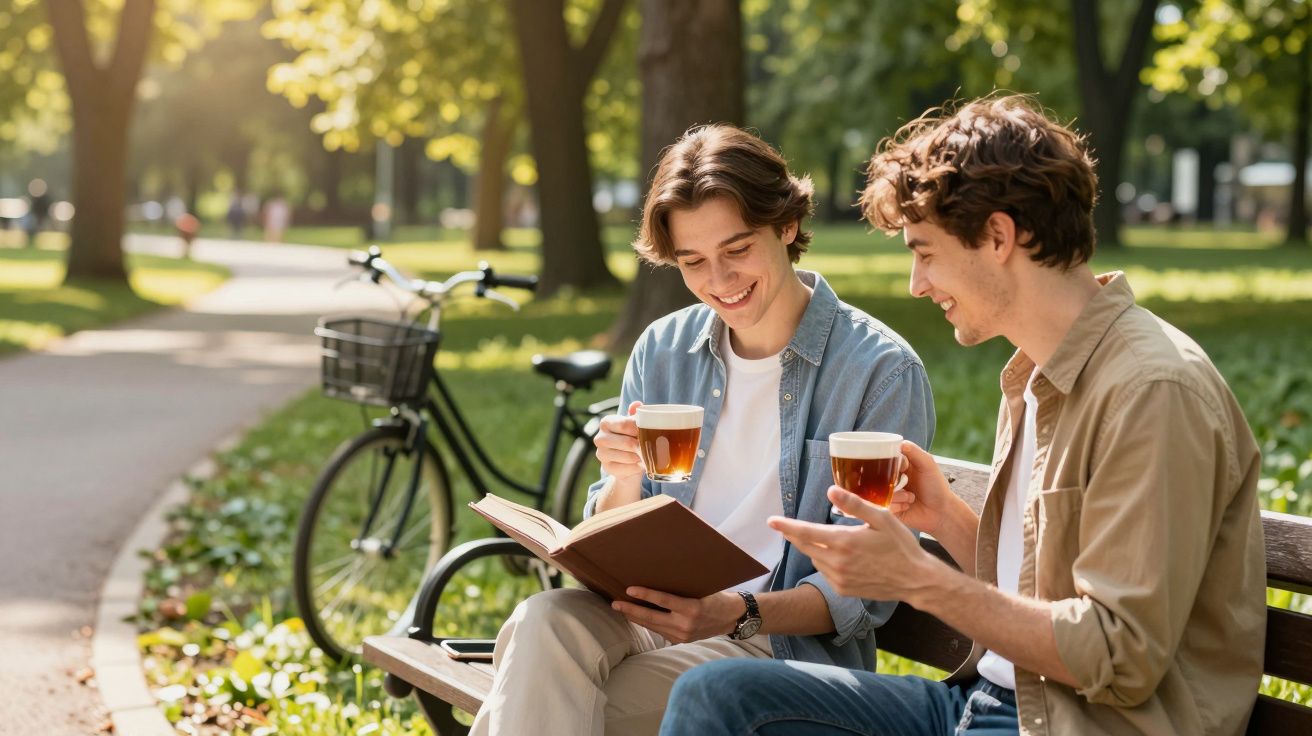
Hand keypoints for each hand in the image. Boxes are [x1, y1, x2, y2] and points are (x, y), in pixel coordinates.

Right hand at [594, 401, 643, 484]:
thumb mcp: (634, 424)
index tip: (651, 432)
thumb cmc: (632, 438)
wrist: (627, 461)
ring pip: (628, 456)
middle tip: (651, 446)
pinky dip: (637, 467)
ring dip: (640, 457)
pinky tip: (640, 464)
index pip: (625, 424)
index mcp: (606, 422)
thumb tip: (637, 404)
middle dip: (641, 445)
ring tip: (646, 455)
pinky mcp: (607, 468)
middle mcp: (600, 438)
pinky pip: (627, 468)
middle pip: (627, 442)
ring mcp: (601, 454)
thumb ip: (636, 414)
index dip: (640, 429)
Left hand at [611, 588, 743, 643]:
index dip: (645, 594)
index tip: (629, 589)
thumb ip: (682, 589)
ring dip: (636, 618)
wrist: (732, 618)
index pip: (663, 601)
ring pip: (653, 626)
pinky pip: (659, 631)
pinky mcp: (681, 640)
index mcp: (692, 609)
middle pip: (652, 617)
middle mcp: (686, 625)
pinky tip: (637, 617)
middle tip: (615, 603)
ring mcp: (682, 635)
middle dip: (631, 610)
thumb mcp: (702, 589)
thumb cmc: (717, 597)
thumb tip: (659, 577)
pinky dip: (647, 623)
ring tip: (621, 609)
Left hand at [769, 487, 939, 602]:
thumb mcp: (882, 518)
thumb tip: (831, 490)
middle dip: (796, 535)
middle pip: (805, 546)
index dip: (786, 526)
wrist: (915, 581)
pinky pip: (825, 571)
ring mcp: (838, 579)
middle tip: (791, 527)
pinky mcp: (843, 589)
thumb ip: (854, 505)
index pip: (805, 532)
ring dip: (816, 548)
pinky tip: (844, 556)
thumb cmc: (901, 546)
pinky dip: (827, 561)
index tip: (771, 521)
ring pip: (815, 558)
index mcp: (843, 542)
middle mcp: (836, 563)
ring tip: (836, 540)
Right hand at [887, 440, 963, 535]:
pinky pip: (884, 505)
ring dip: (898, 495)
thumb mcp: (928, 465)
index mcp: (900, 466)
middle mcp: (892, 479)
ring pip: (881, 492)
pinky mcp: (889, 508)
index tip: (901, 468)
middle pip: (879, 475)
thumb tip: (900, 443)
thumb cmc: (937, 487)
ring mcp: (890, 494)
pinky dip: (898, 506)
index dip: (889, 463)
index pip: (886, 458)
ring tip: (911, 498)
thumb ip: (915, 452)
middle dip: (892, 481)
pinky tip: (908, 506)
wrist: (941, 512)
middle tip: (904, 483)